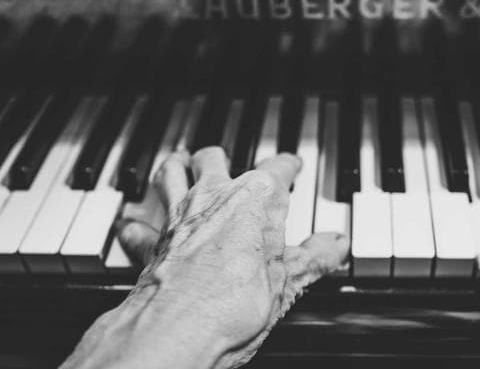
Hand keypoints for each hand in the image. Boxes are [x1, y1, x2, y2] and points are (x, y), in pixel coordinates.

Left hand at [62, 147, 348, 368]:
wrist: (179, 330)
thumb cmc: (232, 304)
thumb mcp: (289, 282)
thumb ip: (314, 258)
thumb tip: (334, 245)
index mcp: (255, 199)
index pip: (277, 168)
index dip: (288, 166)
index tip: (292, 166)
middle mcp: (214, 197)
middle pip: (213, 158)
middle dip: (221, 158)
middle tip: (229, 163)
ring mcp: (178, 217)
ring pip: (170, 173)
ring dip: (175, 168)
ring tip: (179, 165)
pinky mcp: (150, 243)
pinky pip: (139, 225)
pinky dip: (138, 225)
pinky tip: (135, 226)